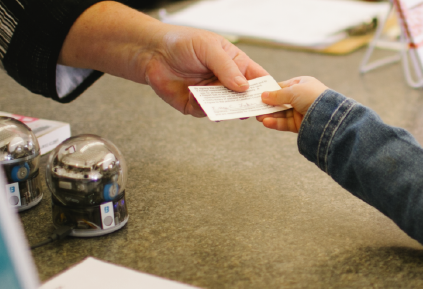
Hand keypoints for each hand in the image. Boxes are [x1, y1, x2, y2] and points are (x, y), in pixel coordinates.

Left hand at [60, 2, 268, 116]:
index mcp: (235, 64)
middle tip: (249, 109)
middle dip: (247, 104)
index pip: (257, 78)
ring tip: (224, 106)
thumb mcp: (209, 48)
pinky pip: (205, 111)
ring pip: (227, 108)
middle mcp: (226, 81)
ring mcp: (212, 94)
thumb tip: (244, 87)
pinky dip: (202, 106)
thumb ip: (227, 67)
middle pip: (245, 97)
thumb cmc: (182, 43)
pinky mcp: (195, 105)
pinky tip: (194, 95)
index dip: (265, 89)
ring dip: (225, 108)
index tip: (270, 98)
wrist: (152, 52)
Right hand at [256, 76, 328, 132]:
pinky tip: (266, 122)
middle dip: (268, 105)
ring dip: (270, 115)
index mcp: (302, 84)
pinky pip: (285, 123)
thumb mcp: (293, 91)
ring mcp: (301, 111)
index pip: (282, 87)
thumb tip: (263, 96)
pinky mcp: (301, 124)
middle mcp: (301, 98)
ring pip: (281, 114)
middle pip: (280, 102)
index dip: (270, 91)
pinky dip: (276, 123)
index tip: (258, 95)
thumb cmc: (313, 96)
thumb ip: (277, 95)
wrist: (330, 115)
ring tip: (258, 117)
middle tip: (255, 108)